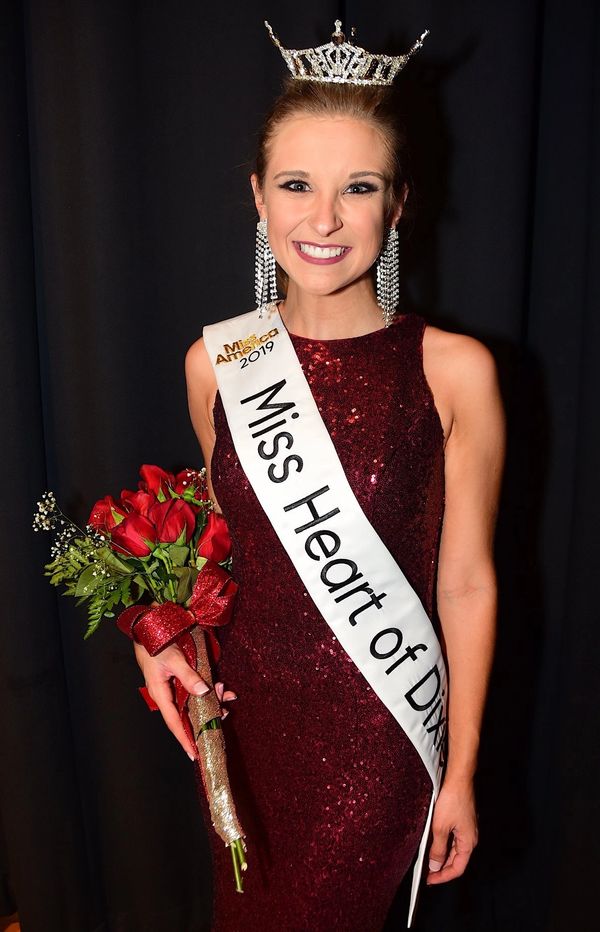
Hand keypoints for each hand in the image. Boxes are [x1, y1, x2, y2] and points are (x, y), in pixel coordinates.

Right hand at [133, 640, 236, 759]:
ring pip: (194, 701)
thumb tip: (204, 692)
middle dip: (207, 716)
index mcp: (161, 694)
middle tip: (224, 713)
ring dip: (212, 699)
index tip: (195, 755)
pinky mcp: (178, 679)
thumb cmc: (156, 645)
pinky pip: (195, 689)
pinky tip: (221, 685)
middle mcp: (167, 694)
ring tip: (226, 693)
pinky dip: (209, 688)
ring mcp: (172, 687)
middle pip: (188, 714)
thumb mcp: (175, 660)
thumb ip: (189, 677)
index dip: (185, 740)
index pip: (174, 723)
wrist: (146, 628)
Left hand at [426, 778, 477, 884]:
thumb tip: (435, 865)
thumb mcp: (440, 827)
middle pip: (457, 860)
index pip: (458, 868)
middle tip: (427, 873)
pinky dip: (444, 845)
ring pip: (454, 850)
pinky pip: (453, 839)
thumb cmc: (453, 800)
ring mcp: (467, 829)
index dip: (443, 876)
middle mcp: (470, 838)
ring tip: (428, 860)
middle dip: (442, 868)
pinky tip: (434, 843)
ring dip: (442, 856)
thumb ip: (438, 848)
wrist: (459, 779)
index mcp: (468, 843)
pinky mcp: (462, 821)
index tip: (430, 880)